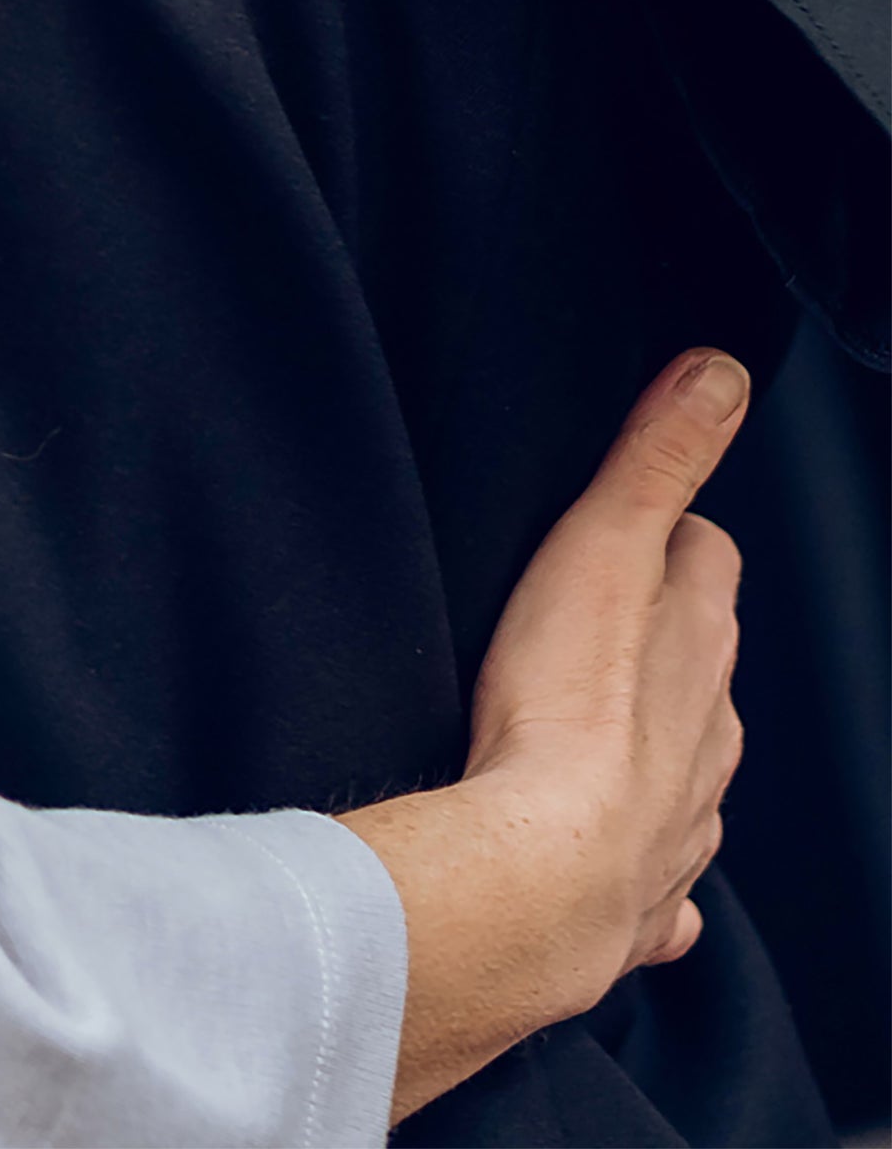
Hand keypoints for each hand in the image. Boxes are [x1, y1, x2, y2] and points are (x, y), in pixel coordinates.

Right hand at [343, 351, 750, 1117]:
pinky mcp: (644, 893)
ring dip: (658, 746)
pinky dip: (649, 864)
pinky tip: (621, 860)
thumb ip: (658, 459)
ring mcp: (686, 819)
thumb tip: (722, 373)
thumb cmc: (565, 703)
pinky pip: (664, 882)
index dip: (671, 536)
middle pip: (704, 664)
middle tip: (594, 616)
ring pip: (692, 768)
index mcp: (700, 645)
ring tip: (596, 727)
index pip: (708, 559)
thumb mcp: (602, 548)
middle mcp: (713, 734)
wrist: (544, 870)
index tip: (630, 527)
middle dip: (664, 638)